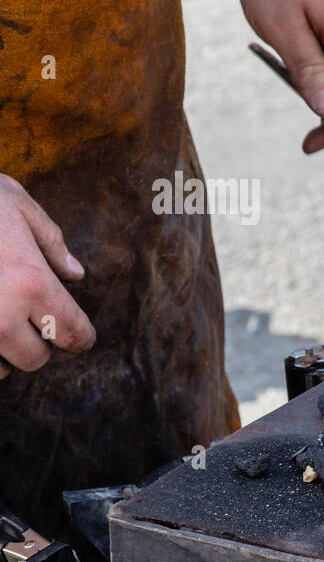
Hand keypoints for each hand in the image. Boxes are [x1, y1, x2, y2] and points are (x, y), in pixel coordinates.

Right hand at [0, 176, 94, 377]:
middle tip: (22, 318)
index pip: (73, 334)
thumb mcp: (13, 202)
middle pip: (35, 359)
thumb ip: (50, 241)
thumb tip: (75, 274)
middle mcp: (0, 317)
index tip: (75, 334)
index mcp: (31, 283)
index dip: (79, 336)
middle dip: (34, 342)